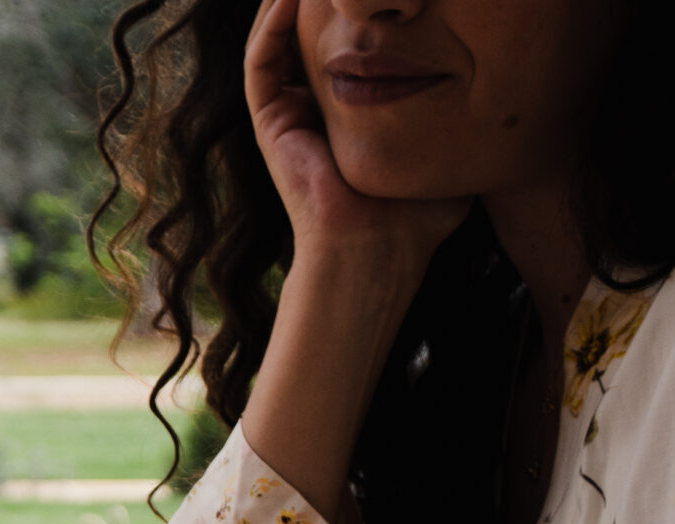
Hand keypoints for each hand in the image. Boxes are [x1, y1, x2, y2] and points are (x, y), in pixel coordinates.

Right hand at [245, 0, 466, 270]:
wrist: (377, 252)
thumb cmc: (418, 215)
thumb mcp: (450, 140)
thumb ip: (461, 107)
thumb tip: (508, 72)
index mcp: (350, 112)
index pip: (348, 44)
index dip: (363, 10)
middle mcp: (313, 107)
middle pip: (310, 32)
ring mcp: (288, 113)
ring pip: (278, 37)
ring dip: (289, 0)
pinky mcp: (269, 122)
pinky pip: (261, 60)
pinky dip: (269, 23)